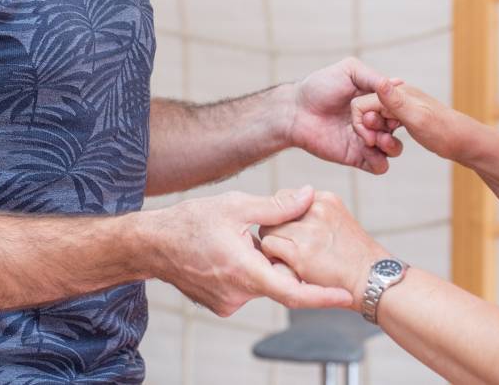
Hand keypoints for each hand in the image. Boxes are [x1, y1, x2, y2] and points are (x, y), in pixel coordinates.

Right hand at [150, 187, 351, 316]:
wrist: (153, 244)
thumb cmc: (192, 221)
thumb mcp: (236, 205)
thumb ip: (277, 206)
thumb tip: (309, 195)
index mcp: (245, 271)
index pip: (293, 292)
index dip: (322, 296)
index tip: (346, 295)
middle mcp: (238, 294)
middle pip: (280, 281)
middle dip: (286, 261)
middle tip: (271, 235)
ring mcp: (229, 302)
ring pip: (263, 283)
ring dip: (264, 264)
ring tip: (240, 238)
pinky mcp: (221, 303)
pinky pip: (247, 287)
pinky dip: (250, 270)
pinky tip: (230, 250)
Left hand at [259, 191, 387, 300]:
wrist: (373, 279)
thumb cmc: (355, 257)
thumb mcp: (338, 221)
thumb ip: (314, 214)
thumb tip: (284, 215)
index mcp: (325, 199)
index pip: (285, 198)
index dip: (284, 218)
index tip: (294, 234)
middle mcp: (316, 209)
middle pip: (274, 214)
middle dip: (278, 232)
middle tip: (291, 248)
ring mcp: (308, 230)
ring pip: (268, 230)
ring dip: (275, 246)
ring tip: (292, 259)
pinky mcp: (301, 252)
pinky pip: (270, 247)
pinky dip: (275, 259)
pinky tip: (292, 267)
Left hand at [285, 57, 403, 173]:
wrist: (295, 111)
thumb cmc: (319, 86)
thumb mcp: (349, 71)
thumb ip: (373, 77)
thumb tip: (399, 83)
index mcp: (377, 101)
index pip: (400, 107)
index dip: (400, 108)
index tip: (390, 106)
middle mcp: (375, 121)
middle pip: (400, 129)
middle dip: (393, 126)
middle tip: (374, 121)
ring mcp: (367, 140)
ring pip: (394, 149)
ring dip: (390, 145)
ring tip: (374, 138)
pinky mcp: (357, 157)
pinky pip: (379, 166)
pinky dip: (380, 161)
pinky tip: (367, 149)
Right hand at [352, 78, 466, 161]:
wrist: (466, 142)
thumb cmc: (444, 132)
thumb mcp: (417, 118)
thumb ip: (395, 101)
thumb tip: (378, 81)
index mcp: (397, 93)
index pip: (362, 103)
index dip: (362, 124)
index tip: (372, 140)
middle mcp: (398, 96)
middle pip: (367, 110)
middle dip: (370, 130)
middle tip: (385, 143)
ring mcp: (403, 107)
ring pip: (376, 118)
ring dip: (378, 134)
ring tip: (391, 145)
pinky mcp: (407, 117)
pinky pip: (386, 124)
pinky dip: (385, 134)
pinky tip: (394, 143)